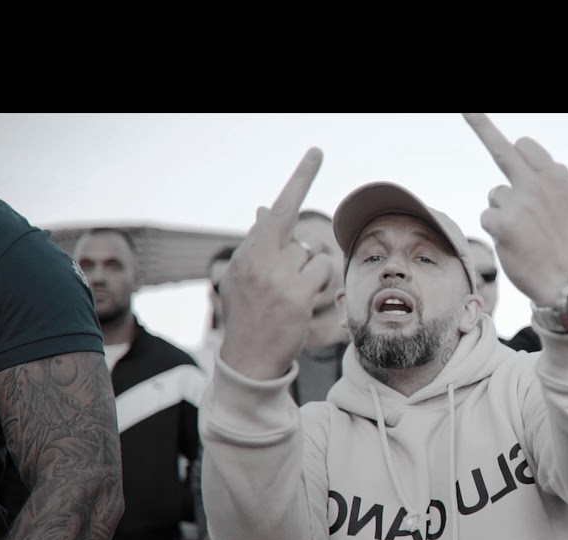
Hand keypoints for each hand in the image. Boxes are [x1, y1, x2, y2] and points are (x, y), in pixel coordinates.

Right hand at [219, 148, 336, 379]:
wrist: (247, 360)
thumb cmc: (249, 314)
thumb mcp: (244, 276)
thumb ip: (257, 242)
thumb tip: (263, 207)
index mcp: (247, 253)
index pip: (276, 210)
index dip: (301, 179)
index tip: (317, 153)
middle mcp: (259, 259)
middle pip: (300, 240)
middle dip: (299, 260)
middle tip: (283, 288)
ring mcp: (278, 276)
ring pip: (313, 256)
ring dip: (308, 275)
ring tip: (288, 299)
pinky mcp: (296, 294)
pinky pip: (323, 272)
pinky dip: (319, 284)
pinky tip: (301, 303)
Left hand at [463, 113, 567, 305]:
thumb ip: (558, 185)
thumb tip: (552, 165)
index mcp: (556, 176)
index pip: (526, 148)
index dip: (516, 150)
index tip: (504, 136)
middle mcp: (536, 183)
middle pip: (501, 151)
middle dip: (482, 126)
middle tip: (468, 110)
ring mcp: (518, 202)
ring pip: (495, 196)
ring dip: (503, 212)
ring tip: (524, 234)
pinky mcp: (502, 223)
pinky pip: (488, 217)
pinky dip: (496, 230)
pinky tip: (514, 244)